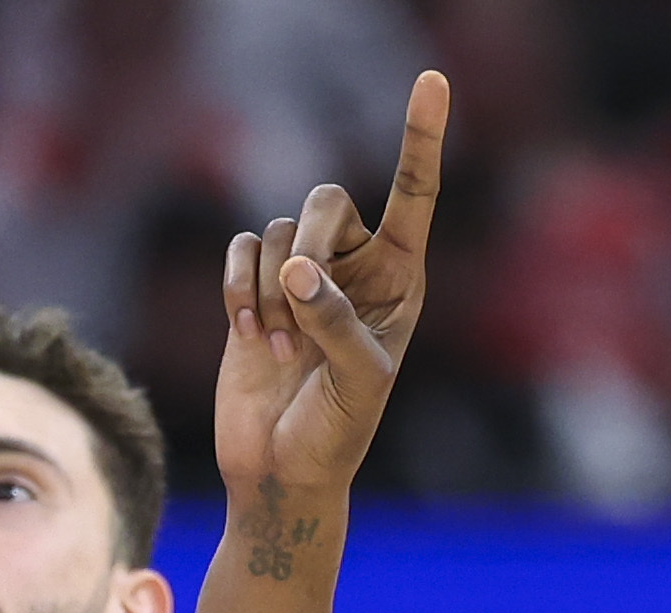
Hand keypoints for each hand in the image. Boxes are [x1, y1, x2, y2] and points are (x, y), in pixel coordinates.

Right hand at [216, 68, 446, 499]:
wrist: (280, 475)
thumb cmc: (336, 437)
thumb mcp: (358, 385)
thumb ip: (338, 321)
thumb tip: (299, 269)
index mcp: (401, 280)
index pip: (415, 194)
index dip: (421, 137)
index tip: (433, 80)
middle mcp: (355, 268)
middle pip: (324, 199)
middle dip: (308, 243)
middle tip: (303, 305)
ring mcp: (302, 278)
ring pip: (276, 231)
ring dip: (270, 290)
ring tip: (283, 350)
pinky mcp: (254, 291)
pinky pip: (240, 250)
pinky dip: (237, 289)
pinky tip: (248, 337)